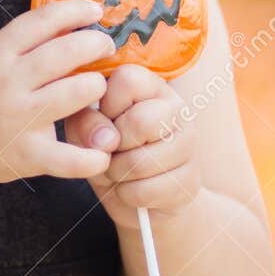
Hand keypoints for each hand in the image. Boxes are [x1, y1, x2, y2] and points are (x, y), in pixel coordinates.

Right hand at [0, 0, 115, 185]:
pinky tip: (104, 152)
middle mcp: (7, 83)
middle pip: (64, 52)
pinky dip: (91, 157)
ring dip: (96, 86)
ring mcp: (18, 120)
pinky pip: (69, 158)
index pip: (41, 21)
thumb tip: (64, 23)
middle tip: (106, 46)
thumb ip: (15, 44)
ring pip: (75, 94)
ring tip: (98, 86)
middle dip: (94, 44)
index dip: (74, 10)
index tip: (95, 10)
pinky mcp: (27, 156)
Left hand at [63, 63, 202, 225]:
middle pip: (141, 121)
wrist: (134, 194)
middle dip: (112, 146)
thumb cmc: (106, 149)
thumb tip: (106, 139)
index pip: (128, 80)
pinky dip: (127, 195)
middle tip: (110, 152)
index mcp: (151, 86)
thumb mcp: (84, 130)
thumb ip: (85, 123)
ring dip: (116, 174)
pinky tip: (132, 188)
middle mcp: (177, 109)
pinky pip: (145, 191)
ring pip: (142, 162)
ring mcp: (189, 144)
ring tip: (119, 170)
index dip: (107, 106)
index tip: (106, 120)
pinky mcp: (190, 181)